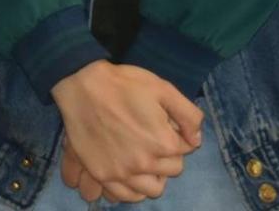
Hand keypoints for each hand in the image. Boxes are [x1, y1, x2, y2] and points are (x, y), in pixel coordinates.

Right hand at [52, 61, 200, 202]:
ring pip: (152, 189)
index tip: (163, 124)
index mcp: (164, 142)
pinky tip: (129, 173)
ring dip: (153, 175)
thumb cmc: (124, 84)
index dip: (175, 135)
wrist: (82, 85)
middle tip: (151, 138)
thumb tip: (196, 140)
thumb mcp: (163, 88)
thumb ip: (189, 115)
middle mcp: (146, 163)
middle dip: (166, 154)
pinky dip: (132, 188)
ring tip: (142, 158)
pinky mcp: (103, 174)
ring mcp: (123, 172)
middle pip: (172, 170)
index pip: (185, 150)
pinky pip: (126, 195)